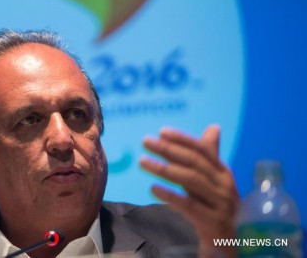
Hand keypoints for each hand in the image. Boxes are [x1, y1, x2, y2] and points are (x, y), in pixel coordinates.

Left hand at [139, 125, 238, 256]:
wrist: (228, 243)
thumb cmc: (215, 206)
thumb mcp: (214, 180)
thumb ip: (209, 156)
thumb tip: (214, 127)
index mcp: (223, 172)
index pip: (202, 150)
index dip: (182, 139)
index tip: (161, 131)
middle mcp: (225, 185)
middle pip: (194, 163)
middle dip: (168, 150)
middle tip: (146, 141)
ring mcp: (221, 204)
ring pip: (191, 181)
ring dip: (165, 169)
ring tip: (143, 161)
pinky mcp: (213, 222)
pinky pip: (189, 206)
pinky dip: (171, 196)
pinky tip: (153, 189)